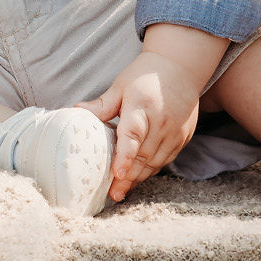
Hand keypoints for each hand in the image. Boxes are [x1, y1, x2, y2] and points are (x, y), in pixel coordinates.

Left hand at [79, 50, 204, 202]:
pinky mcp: (183, 137)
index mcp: (142, 105)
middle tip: (113, 193)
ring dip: (139, 177)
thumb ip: (103, 104)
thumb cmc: (145, 75)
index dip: (124, 156)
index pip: (133, 134)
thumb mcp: (121, 85)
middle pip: (144, 155)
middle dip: (128, 176)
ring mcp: (175, 131)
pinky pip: (166, 160)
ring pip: (156, 162)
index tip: (117, 174)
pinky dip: (151, 170)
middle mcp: (162, 120)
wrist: (180, 67)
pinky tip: (138, 177)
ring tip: (122, 190)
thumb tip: (77, 111)